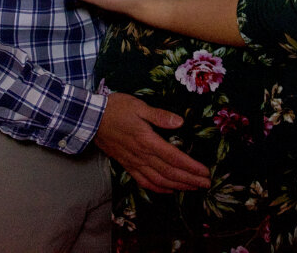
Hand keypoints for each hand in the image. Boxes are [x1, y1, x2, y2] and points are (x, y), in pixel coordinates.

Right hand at [95, 92, 209, 192]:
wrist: (90, 119)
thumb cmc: (115, 108)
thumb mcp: (139, 106)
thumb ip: (160, 116)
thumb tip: (180, 122)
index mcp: (147, 140)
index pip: (174, 158)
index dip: (191, 167)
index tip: (206, 172)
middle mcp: (141, 155)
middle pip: (170, 172)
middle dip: (190, 180)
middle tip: (206, 184)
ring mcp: (133, 162)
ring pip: (159, 180)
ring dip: (178, 186)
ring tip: (193, 188)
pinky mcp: (127, 165)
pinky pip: (144, 182)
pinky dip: (158, 188)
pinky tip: (169, 190)